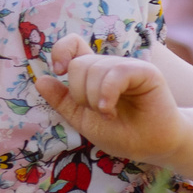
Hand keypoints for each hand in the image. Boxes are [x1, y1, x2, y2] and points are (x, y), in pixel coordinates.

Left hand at [35, 34, 187, 166]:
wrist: (152, 148)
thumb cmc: (122, 134)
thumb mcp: (83, 120)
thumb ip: (62, 101)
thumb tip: (40, 80)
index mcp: (93, 74)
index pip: (73, 45)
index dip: (61, 51)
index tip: (58, 71)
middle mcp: (109, 66)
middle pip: (78, 63)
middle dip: (79, 93)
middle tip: (97, 111)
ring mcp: (127, 66)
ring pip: (95, 68)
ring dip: (94, 98)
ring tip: (108, 113)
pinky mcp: (145, 71)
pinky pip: (116, 72)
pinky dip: (107, 93)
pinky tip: (109, 109)